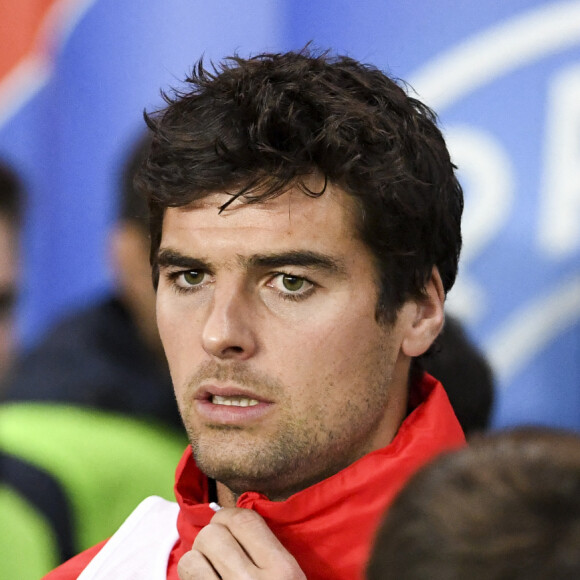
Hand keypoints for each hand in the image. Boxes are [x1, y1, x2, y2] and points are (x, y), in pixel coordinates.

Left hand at [177, 507, 305, 578]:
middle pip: (212, 534)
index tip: (226, 523)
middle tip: (218, 551)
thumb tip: (235, 518)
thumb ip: (271, 549)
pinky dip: (191, 578)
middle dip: (211, 538)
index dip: (228, 515)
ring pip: (191, 558)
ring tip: (209, 570)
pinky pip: (185, 579)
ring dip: (196, 561)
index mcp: (282, 570)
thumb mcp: (294, 576)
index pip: (243, 519)